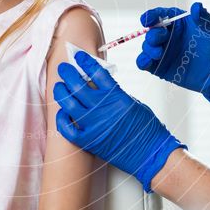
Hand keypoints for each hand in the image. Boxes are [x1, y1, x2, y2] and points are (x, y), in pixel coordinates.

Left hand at [53, 51, 185, 192]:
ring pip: (68, 104)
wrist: (150, 153)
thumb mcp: (133, 102)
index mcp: (115, 96)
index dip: (84, 61)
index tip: (78, 56)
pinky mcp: (88, 141)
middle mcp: (102, 108)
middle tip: (63, 68)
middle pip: (77, 85)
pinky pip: (67, 128)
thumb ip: (114, 93)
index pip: (96, 72)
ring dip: (61, 93)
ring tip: (59, 87)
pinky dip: (61, 119)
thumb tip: (98, 86)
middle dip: (68, 73)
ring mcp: (93, 125)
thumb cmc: (146, 128)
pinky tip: (62, 112)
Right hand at [136, 2, 209, 104]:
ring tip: (158, 53)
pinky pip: (145, 62)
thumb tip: (196, 6)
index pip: (161, 15)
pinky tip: (146, 62)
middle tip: (161, 39)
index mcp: (179, 23)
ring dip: (148, 48)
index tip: (147, 19)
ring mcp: (164, 51)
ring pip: (147, 46)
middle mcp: (168, 36)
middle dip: (152, 34)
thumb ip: (204, 18)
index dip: (152, 15)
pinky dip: (142, 61)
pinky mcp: (160, 67)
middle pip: (152, 31)